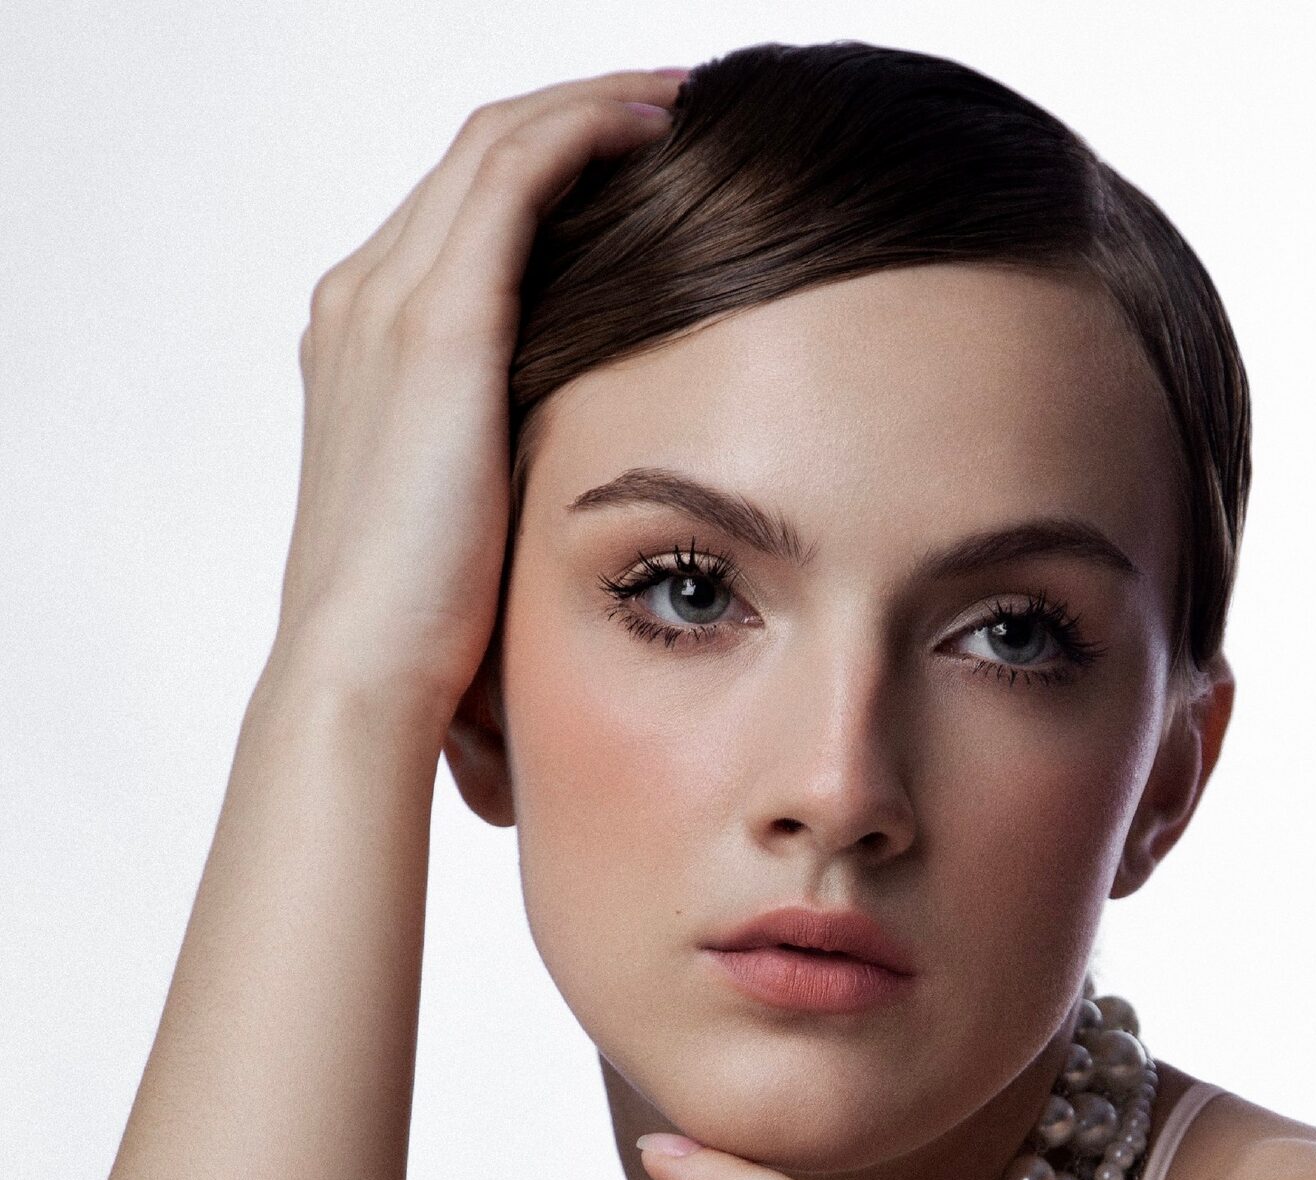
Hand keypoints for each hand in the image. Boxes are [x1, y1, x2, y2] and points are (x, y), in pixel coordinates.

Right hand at [269, 69, 684, 737]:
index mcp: (361, 348)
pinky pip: (520, 174)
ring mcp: (388, 303)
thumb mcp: (466, 527)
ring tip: (685, 100)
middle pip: (478, 158)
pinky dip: (591, 130)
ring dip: (597, 104)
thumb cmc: (422, 636)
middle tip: (679, 106)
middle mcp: (361, 302)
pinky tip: (663, 128)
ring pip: (500, 144)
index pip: (460, 214)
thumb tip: (586, 496)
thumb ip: (503, 471)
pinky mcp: (438, 324)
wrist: (362, 673)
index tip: (641, 168)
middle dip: (579, 116)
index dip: (551, 169)